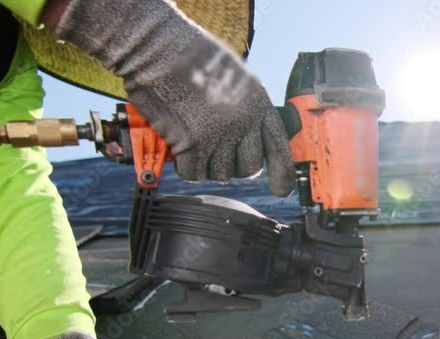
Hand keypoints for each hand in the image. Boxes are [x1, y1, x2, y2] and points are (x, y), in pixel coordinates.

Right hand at [50, 0, 295, 195]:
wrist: (157, 48)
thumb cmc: (189, 55)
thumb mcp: (234, 77)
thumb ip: (245, 107)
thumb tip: (248, 134)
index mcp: (257, 103)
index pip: (278, 147)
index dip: (282, 172)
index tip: (281, 189)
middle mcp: (243, 121)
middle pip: (248, 168)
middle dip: (233, 166)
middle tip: (216, 152)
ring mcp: (219, 135)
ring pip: (219, 173)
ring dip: (205, 163)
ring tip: (192, 138)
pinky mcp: (192, 144)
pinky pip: (193, 173)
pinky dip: (184, 165)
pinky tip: (179, 145)